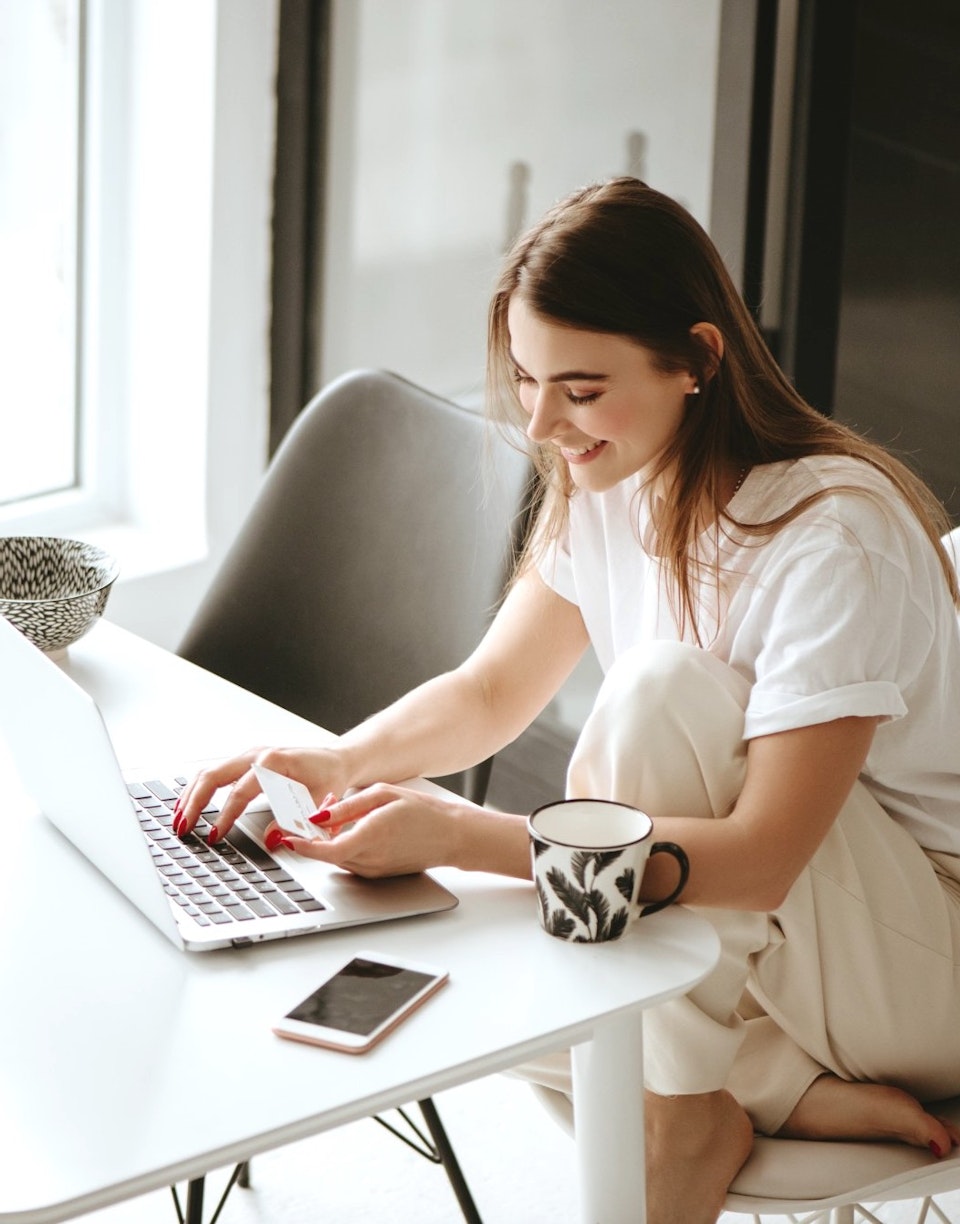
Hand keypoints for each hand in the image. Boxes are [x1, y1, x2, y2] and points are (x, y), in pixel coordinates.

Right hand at [174, 745, 348, 842]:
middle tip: (182, 828)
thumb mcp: (319, 803)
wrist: (337, 760)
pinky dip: (199, 789)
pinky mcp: (246, 761)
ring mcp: (249, 755)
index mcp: (275, 762)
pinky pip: (216, 773)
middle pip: (214, 775)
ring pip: (209, 772)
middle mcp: (257, 754)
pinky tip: (189, 806)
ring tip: (178, 820)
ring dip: (191, 796)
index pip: (240, 791)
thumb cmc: (330, 779)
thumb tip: (272, 839)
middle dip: (194, 803)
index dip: (225, 816)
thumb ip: (297, 822)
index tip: (214, 836)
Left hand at [276, 782, 476, 877]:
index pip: (325, 850)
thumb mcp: (383, 795)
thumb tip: (318, 816)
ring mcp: (374, 871)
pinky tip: (355, 829)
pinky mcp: (378, 875)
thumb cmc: (423, 812)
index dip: (302, 845)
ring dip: (330, 840)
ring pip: (337, 858)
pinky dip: (344, 847)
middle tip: (322, 809)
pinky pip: (350, 861)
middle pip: (327, 853)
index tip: (287, 837)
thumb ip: (347, 807)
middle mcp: (369, 860)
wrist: (452, 837)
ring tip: (341, 814)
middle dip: (316, 834)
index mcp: (370, 838)